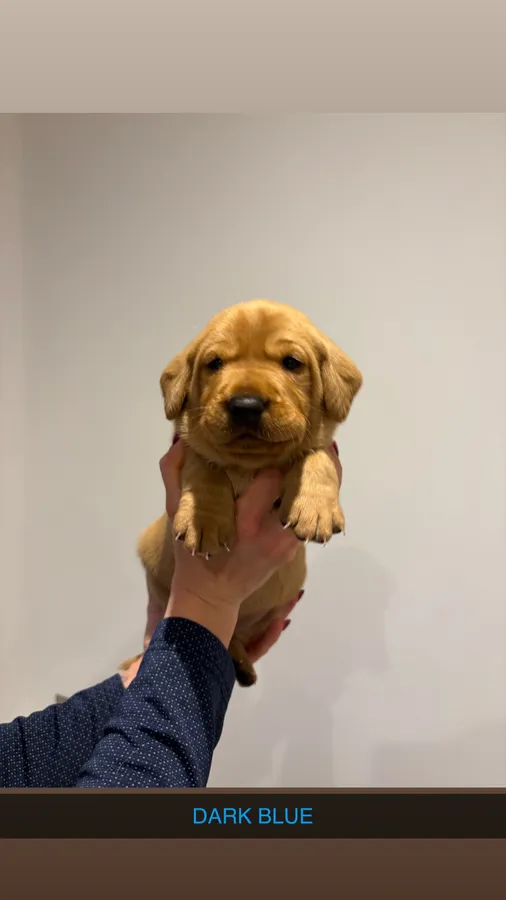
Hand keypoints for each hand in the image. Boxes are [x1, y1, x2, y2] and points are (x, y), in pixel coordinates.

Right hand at [122, 436, 342, 683]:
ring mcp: (286, 543)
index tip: (275, 440)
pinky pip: (309, 518)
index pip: (273, 477)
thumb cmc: (191, 553)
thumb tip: (181, 439)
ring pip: (315, 504)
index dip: (277, 455)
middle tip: (315, 436)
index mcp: (243, 520)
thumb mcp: (176, 513)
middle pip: (304, 488)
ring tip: (320, 452)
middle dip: (313, 461)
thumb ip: (176, 474)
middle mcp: (270, 532)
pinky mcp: (292, 549)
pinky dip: (311, 498)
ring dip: (317, 479)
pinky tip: (309, 481)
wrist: (211, 596)